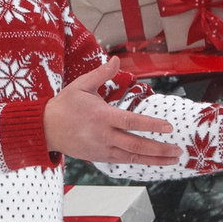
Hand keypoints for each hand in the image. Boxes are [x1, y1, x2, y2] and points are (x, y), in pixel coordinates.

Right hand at [42, 59, 180, 164]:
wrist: (45, 129)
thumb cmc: (64, 106)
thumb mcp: (81, 85)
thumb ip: (101, 73)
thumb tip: (116, 59)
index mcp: (101, 116)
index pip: (131, 122)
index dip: (151, 125)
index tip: (168, 127)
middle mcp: (103, 135)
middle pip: (135, 145)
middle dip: (159, 149)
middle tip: (177, 150)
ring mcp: (101, 149)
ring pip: (132, 157)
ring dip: (154, 159)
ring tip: (172, 159)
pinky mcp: (99, 157)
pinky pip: (123, 161)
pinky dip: (139, 162)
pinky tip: (152, 161)